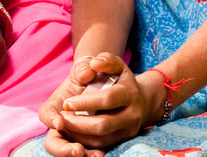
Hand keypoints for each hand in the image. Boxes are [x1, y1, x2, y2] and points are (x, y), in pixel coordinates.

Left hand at [46, 54, 162, 153]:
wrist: (144, 102)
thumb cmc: (123, 82)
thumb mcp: (118, 67)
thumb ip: (107, 60)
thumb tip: (94, 64)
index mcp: (130, 94)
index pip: (107, 99)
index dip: (85, 102)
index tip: (66, 103)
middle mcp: (132, 115)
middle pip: (103, 124)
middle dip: (78, 123)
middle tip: (62, 118)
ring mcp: (128, 130)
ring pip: (100, 139)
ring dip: (78, 135)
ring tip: (64, 125)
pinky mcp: (122, 141)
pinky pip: (101, 146)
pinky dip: (84, 142)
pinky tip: (72, 134)